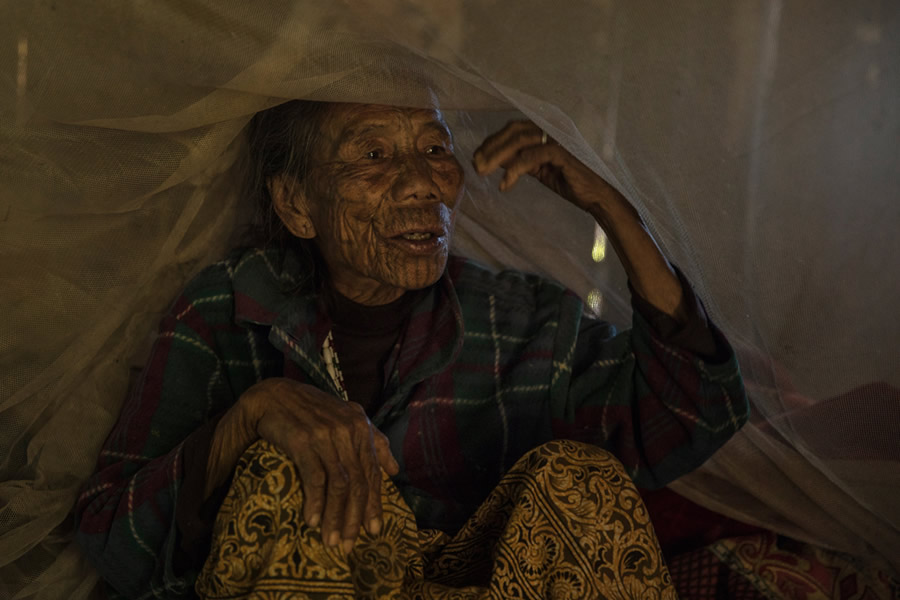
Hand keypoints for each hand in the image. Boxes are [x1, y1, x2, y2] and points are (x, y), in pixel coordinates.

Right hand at [224, 378, 398, 553]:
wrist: (273, 397)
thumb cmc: (311, 411)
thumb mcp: (347, 418)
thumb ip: (373, 441)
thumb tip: (395, 469)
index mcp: (361, 427)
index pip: (372, 472)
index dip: (374, 504)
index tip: (373, 531)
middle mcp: (347, 431)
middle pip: (358, 483)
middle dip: (355, 518)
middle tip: (349, 544)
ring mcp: (326, 436)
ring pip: (338, 485)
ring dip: (335, 517)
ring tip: (331, 540)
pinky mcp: (303, 441)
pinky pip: (315, 478)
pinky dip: (315, 503)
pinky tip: (311, 521)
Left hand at [472, 120, 621, 212]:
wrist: (594, 196)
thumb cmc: (569, 181)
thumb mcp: (538, 169)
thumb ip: (519, 160)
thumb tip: (493, 158)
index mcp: (545, 131)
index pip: (513, 129)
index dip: (492, 141)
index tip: (477, 157)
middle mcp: (551, 130)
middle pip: (513, 131)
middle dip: (491, 147)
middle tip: (476, 165)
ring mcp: (557, 139)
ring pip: (519, 141)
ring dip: (497, 156)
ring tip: (483, 172)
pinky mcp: (561, 153)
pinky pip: (532, 156)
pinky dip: (515, 170)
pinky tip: (505, 184)